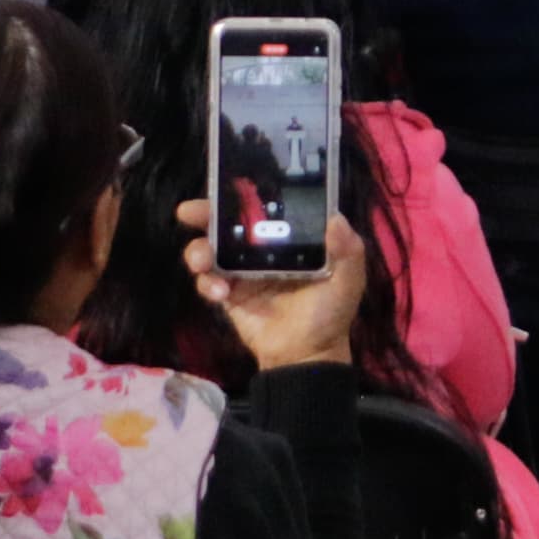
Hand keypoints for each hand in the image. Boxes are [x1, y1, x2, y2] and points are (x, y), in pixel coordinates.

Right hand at [178, 198, 363, 372]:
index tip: (228, 182)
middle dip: (206, 213)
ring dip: (199, 250)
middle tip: (191, 211)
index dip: (246, 193)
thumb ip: (347, 250)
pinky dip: (206, 283)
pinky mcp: (228, 294)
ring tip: (203, 260)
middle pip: (229, 222)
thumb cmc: (329, 312)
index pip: (266, 206)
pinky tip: (220, 292)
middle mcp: (263, 248)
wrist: (306, 355)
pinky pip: (208, 281)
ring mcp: (243, 271)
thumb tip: (336, 219)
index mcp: (291, 237)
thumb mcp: (348, 279)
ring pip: (210, 249)